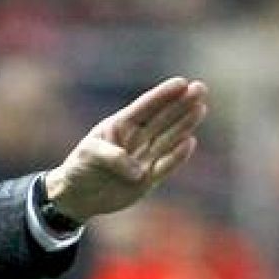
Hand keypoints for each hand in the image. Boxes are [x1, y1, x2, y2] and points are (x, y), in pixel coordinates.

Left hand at [43, 77, 209, 222]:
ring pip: (169, 138)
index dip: (163, 95)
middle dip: (182, 103)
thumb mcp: (89, 155)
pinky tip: (190, 141)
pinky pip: (166, 166)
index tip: (181, 83)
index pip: (146, 106)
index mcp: (121, 125)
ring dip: (185, 124)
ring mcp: (145, 157)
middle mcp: (137, 138)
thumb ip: (112, 157)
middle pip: (163, 118)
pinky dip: (177, 156)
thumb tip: (137, 172)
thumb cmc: (80, 167)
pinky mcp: (149, 179)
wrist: (78, 196)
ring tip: (200, 108)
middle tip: (200, 88)